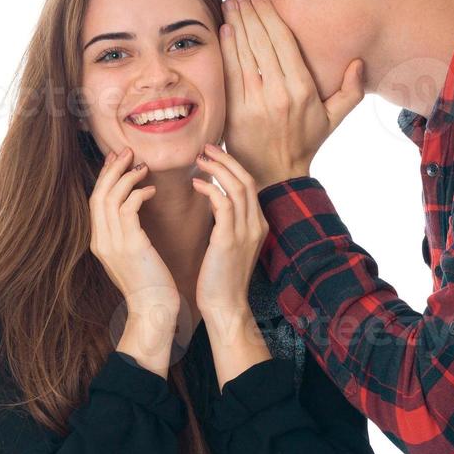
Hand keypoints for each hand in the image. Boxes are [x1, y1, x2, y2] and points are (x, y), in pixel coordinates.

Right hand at [88, 146, 179, 372]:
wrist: (154, 311)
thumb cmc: (151, 283)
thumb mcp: (134, 254)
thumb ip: (129, 232)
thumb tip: (135, 207)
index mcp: (99, 242)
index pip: (96, 200)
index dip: (105, 176)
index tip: (117, 159)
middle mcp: (100, 241)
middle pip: (98, 193)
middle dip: (112, 169)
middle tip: (127, 151)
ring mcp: (112, 243)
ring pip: (110, 197)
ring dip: (126, 176)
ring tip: (142, 165)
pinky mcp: (130, 245)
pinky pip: (128, 208)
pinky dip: (138, 193)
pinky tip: (151, 190)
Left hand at [191, 143, 272, 385]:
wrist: (225, 307)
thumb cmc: (220, 278)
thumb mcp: (227, 245)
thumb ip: (226, 222)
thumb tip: (211, 201)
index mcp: (257, 224)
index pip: (249, 183)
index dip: (232, 165)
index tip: (213, 153)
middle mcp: (256, 224)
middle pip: (246, 179)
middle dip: (226, 159)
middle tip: (205, 146)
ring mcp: (246, 232)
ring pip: (238, 187)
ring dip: (219, 168)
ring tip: (200, 158)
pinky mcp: (230, 240)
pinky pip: (224, 205)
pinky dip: (211, 190)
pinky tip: (196, 184)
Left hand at [220, 0, 364, 188]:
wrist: (275, 173)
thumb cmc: (304, 142)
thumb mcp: (333, 119)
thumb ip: (350, 91)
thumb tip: (358, 62)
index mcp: (302, 89)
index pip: (283, 43)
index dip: (270, 16)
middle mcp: (278, 92)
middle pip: (261, 42)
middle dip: (250, 14)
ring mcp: (255, 102)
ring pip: (244, 53)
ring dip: (236, 25)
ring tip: (230, 4)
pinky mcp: (235, 110)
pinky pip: (230, 72)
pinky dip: (226, 49)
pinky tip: (224, 30)